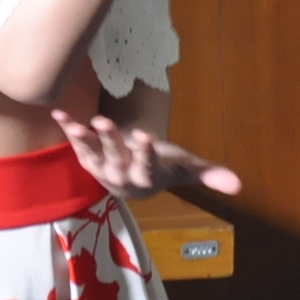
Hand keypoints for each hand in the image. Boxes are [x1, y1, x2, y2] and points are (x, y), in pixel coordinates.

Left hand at [51, 109, 242, 199]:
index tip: (144, 135)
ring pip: (92, 154)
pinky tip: (59, 112)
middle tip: (104, 122)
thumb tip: (240, 186)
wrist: (133, 182)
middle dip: (110, 140)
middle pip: (115, 158)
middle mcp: (121, 176)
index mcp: (146, 177)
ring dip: (84, 139)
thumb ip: (210, 175)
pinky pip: (77, 145)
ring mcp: (102, 168)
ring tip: (77, 123)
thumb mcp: (186, 170)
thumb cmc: (164, 168)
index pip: (146, 166)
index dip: (145, 152)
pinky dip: (68, 130)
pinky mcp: (88, 159)